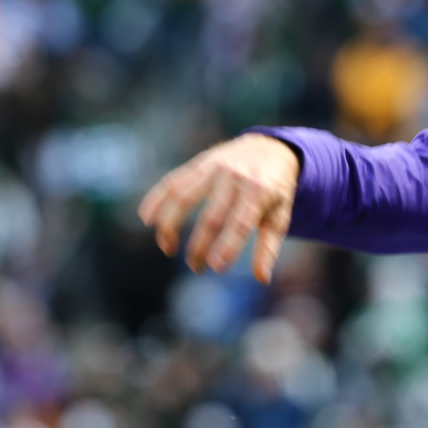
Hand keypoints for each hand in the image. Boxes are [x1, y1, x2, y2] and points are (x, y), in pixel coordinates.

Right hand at [138, 133, 299, 282]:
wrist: (270, 148)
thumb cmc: (276, 190)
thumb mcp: (280, 216)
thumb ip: (269, 248)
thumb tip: (261, 279)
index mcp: (259, 191)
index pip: (240, 224)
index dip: (227, 247)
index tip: (215, 268)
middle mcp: (235, 177)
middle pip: (211, 216)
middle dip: (199, 246)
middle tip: (196, 267)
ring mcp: (214, 168)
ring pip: (183, 197)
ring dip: (170, 224)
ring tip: (167, 248)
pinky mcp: (199, 164)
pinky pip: (173, 181)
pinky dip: (157, 199)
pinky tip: (147, 219)